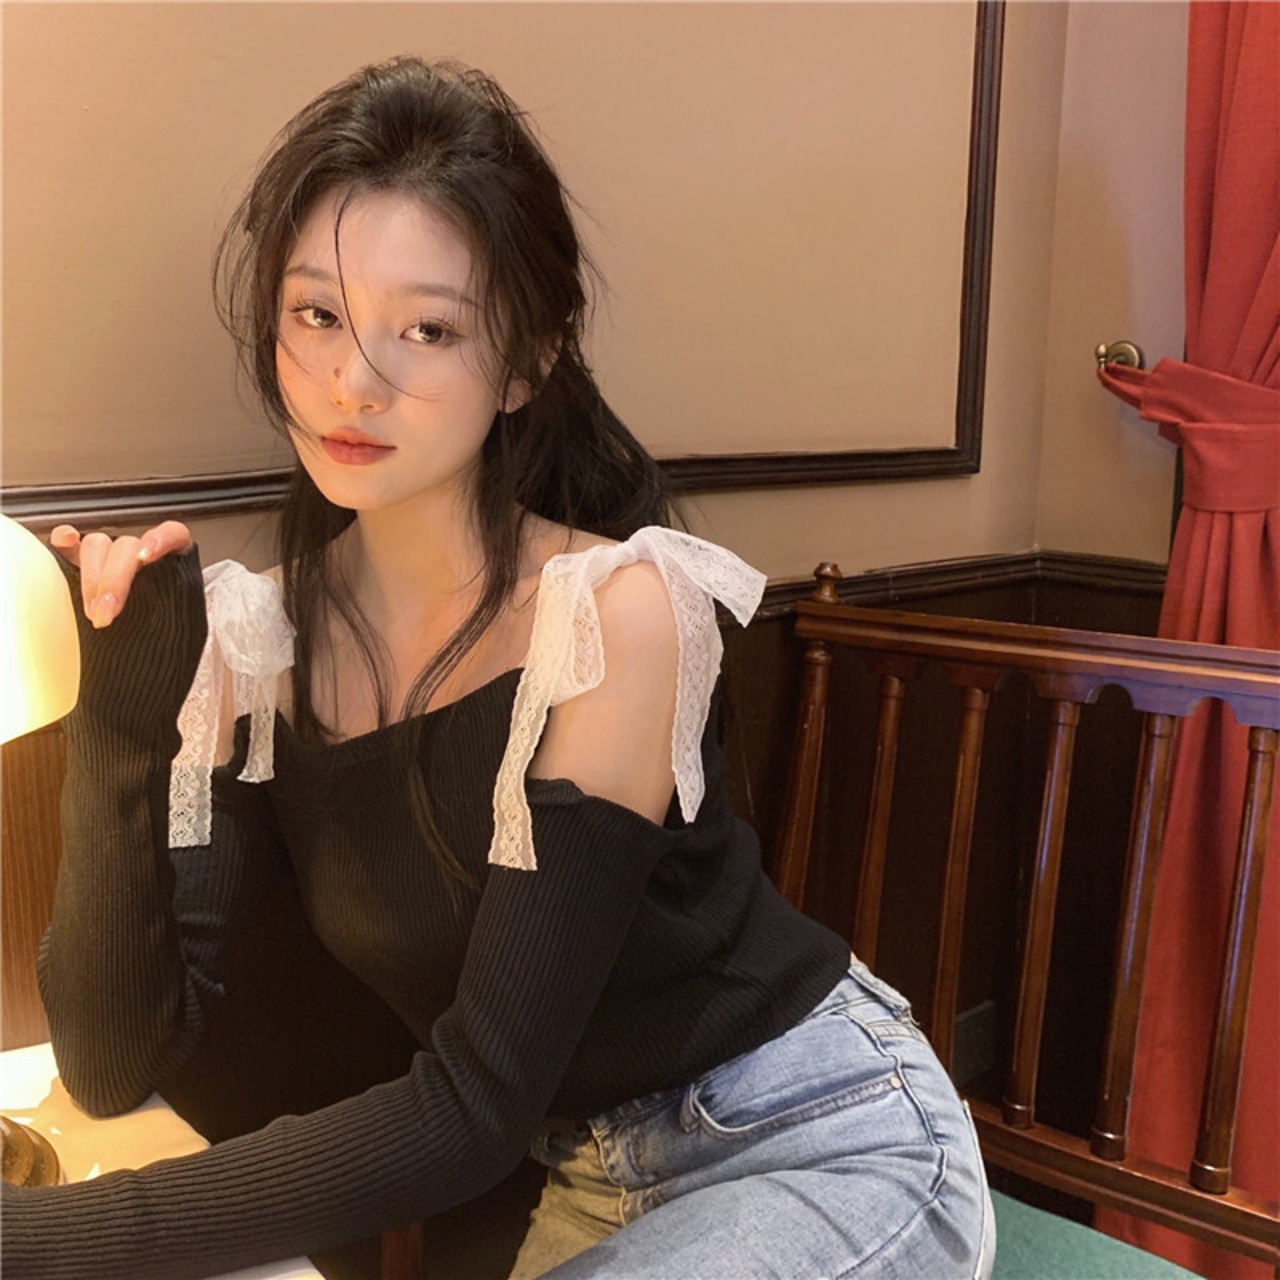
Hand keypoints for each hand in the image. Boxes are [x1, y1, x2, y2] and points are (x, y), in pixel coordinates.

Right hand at [50, 522, 192, 629]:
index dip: (160, 540)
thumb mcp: (179, 624)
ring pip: (97, 546)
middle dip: (113, 581)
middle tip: (107, 614)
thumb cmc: (167, 630)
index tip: (146, 556)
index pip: (172, 534)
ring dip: (91, 578)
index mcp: (175, 556)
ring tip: (92, 611)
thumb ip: (174, 614)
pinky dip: (64, 541)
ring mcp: (111, 554)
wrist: (148, 643)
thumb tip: (169, 631)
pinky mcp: (84, 562)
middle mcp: (141, 550)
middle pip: (125, 548)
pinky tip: (65, 544)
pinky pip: (70, 544)